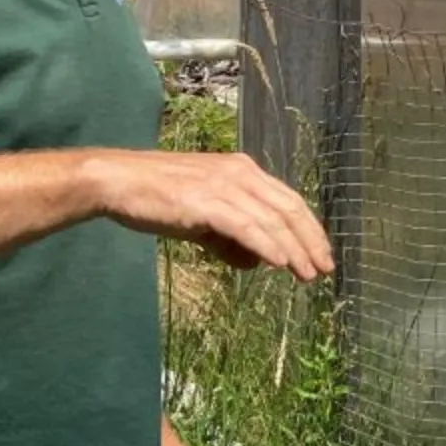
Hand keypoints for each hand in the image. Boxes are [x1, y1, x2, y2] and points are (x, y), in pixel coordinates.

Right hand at [95, 150, 334, 279]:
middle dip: (311, 241)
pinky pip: (247, 226)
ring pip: (272, 220)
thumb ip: (229, 238)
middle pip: (289, 208)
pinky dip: (267, 246)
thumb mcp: (202, 218)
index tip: (322, 253)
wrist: (119, 182)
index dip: (309, 228)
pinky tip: (280, 264)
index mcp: (243, 171)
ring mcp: (224, 185)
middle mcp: (240, 173)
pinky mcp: (207, 202)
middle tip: (326, 269)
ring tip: (308, 274)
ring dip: (294, 249)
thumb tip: (255, 263)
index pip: (288, 199)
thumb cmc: (158, 198)